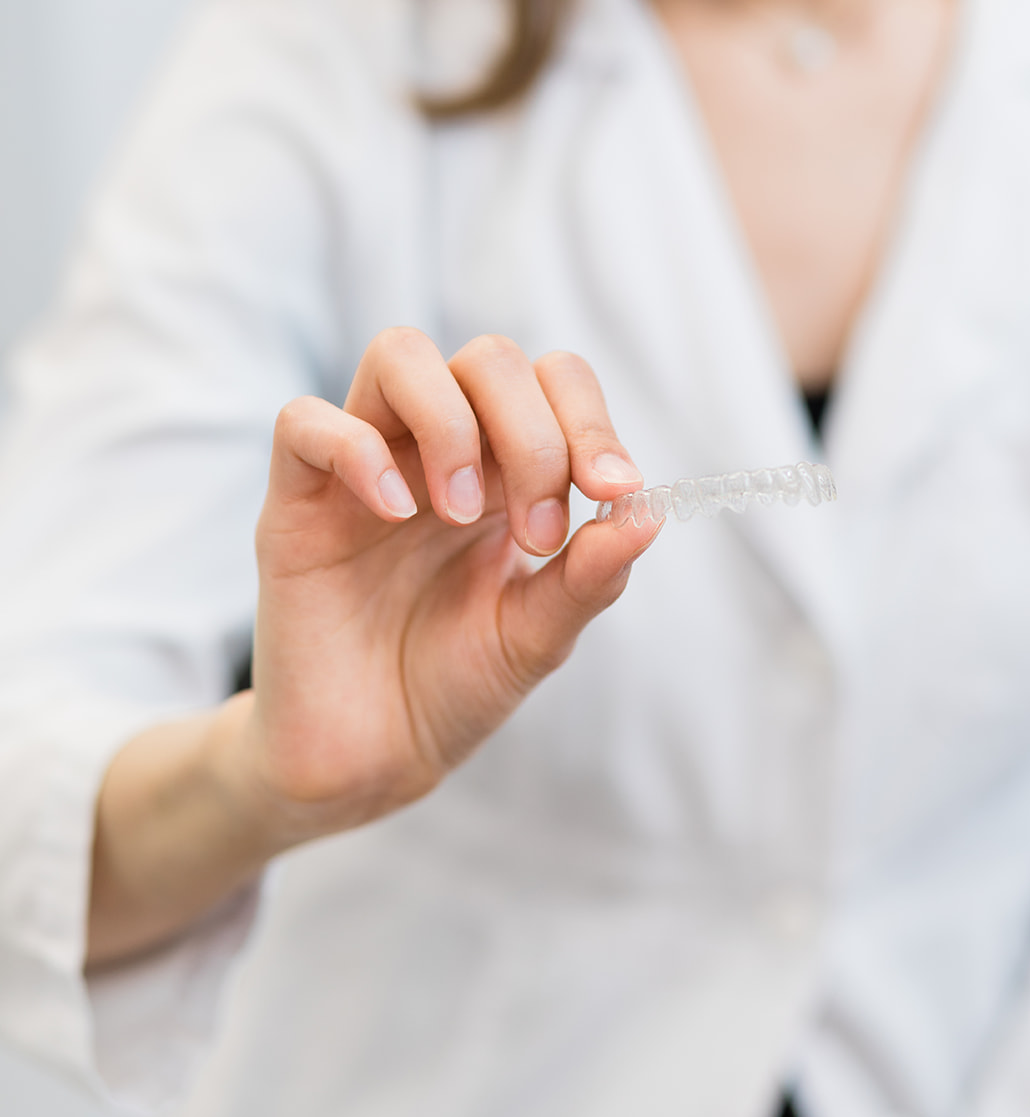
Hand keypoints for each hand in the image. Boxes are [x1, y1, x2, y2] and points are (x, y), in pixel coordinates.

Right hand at [239, 330, 658, 845]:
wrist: (369, 761)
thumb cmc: (452, 685)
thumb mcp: (537, 636)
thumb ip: (590, 576)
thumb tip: (648, 512)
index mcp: (504, 470)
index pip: (552, 378)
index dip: (589, 418)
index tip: (612, 491)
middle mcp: (437, 450)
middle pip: (489, 359)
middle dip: (532, 434)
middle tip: (538, 533)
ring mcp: (364, 468)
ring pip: (398, 355)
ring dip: (451, 421)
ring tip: (458, 514)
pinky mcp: (295, 502)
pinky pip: (305, 423)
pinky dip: (356, 450)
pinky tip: (395, 513)